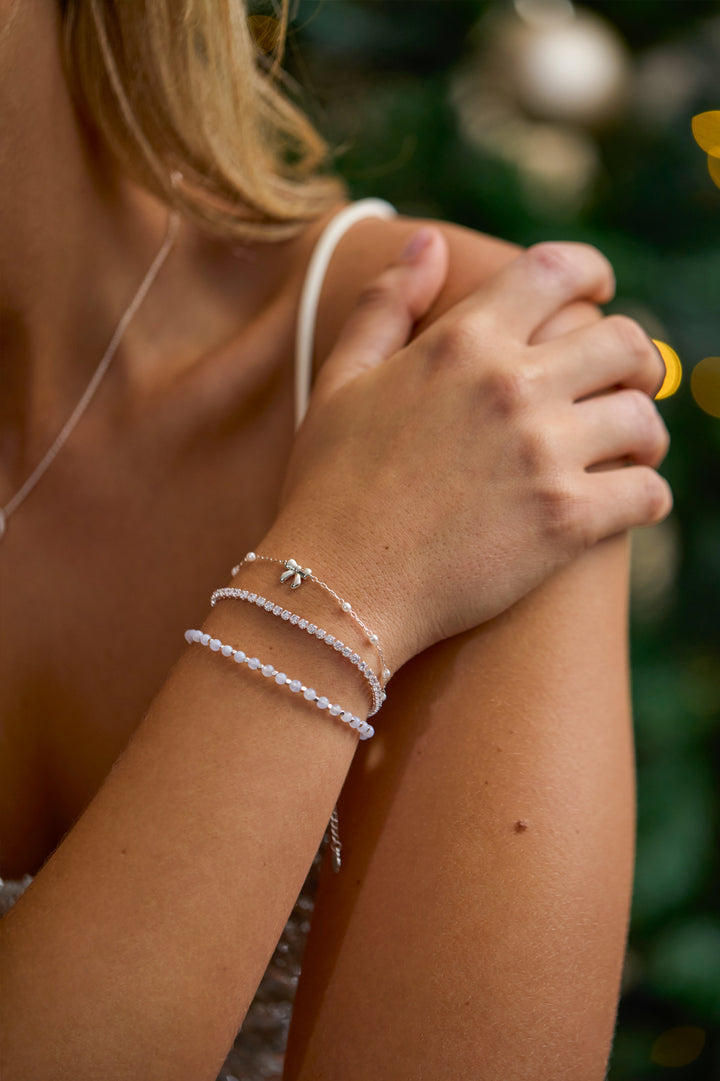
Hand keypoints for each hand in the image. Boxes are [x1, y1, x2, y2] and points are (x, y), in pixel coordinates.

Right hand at [268, 229, 670, 670]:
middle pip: (624, 343)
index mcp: (461, 343)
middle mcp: (511, 387)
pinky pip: (648, 494)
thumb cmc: (330, 485)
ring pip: (644, 419)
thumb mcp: (341, 381)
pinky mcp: (566, 522)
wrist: (335, 588)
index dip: (591, 272)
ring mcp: (543, 455)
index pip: (557, 272)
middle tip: (622, 385)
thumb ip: (384, 305)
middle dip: (633, 361)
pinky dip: (645, 497)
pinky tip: (623, 503)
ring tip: (626, 452)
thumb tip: (430, 245)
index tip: (599, 290)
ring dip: (643, 435)